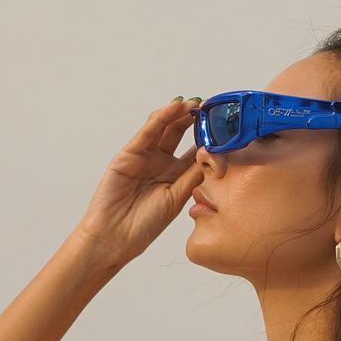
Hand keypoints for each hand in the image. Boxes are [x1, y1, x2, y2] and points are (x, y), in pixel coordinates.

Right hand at [74, 98, 202, 266]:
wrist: (115, 238)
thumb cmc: (145, 224)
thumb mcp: (177, 198)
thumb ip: (193, 176)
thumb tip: (214, 156)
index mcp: (175, 175)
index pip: (194, 149)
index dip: (208, 137)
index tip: (225, 125)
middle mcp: (160, 162)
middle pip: (179, 134)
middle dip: (194, 119)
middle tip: (210, 107)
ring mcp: (144, 157)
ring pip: (163, 128)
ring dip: (178, 114)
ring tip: (194, 103)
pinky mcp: (128, 154)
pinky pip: (146, 133)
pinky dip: (159, 119)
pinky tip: (173, 108)